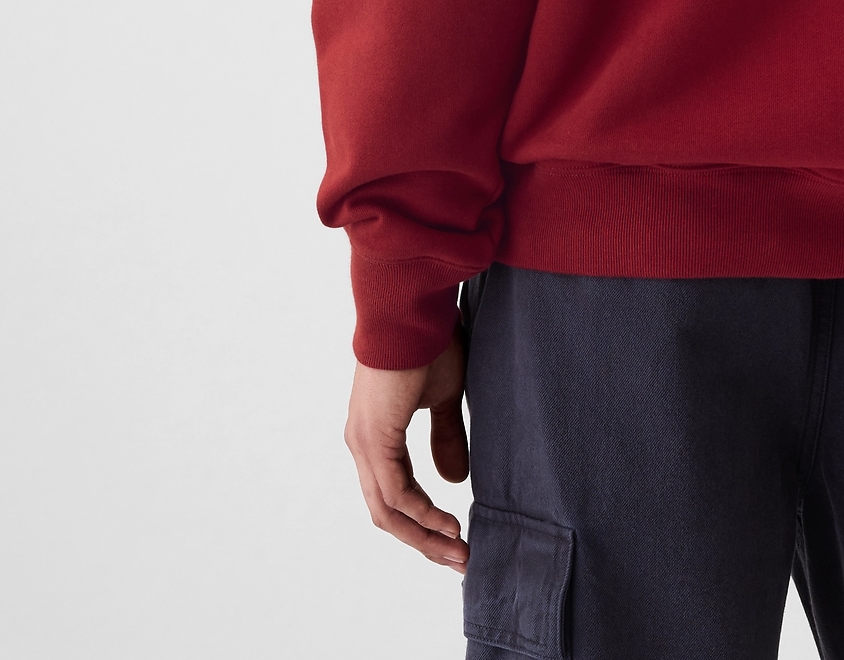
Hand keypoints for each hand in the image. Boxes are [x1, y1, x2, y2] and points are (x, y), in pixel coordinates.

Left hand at [345, 333, 470, 569]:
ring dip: (423, 535)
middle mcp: (362, 444)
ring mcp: (364, 442)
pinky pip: (396, 492)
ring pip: (388, 509)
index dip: (423, 521)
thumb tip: (453, 480)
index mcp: (375, 435)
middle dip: (424, 540)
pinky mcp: (373, 438)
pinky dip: (422, 513)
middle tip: (458, 559)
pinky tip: (447, 522)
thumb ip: (445, 437)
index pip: (393, 494)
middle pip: (387, 512)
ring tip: (457, 550)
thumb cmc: (429, 341)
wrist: (413, 308)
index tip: (455, 536)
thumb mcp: (444, 397)